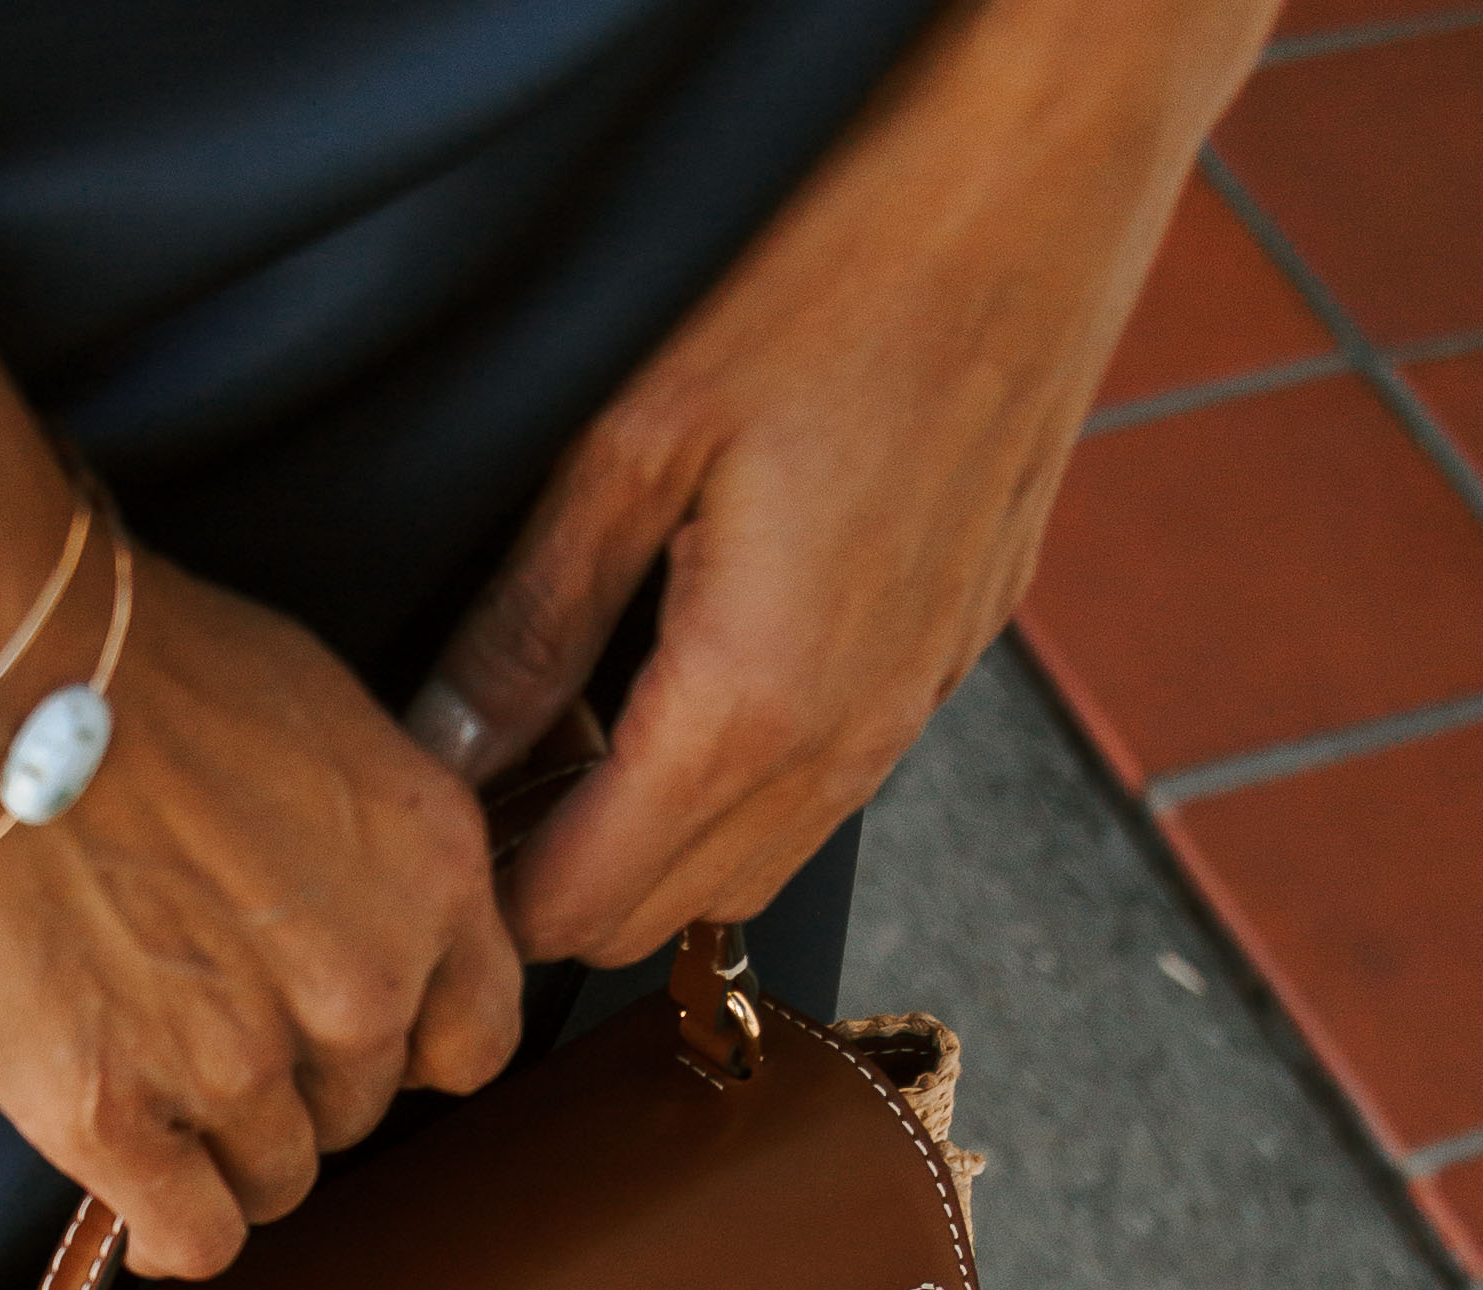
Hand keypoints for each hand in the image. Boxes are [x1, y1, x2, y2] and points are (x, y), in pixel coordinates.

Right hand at [0, 545, 524, 1281]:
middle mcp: (361, 981)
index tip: (338, 1022)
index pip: (476, 1035)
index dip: (404, 1041)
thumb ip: (359, 845)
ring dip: (219, 1146)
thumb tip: (344, 914)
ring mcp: (240, 1063)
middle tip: (200, 1016)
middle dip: (294, 1081)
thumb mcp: (309, 720)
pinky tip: (130, 1176)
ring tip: (145, 1070)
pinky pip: (193, 1237)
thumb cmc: (118, 656)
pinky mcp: (118, 1121)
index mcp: (427, 867)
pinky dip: (164, 1222)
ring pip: (278, 1181)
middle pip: (361, 1110)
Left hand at [419, 0, 1280, 971]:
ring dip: (651, 832)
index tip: (440, 814)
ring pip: (744, 871)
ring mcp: (910, 711)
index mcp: (751, 714)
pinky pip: (821, 786)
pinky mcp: (948, 661)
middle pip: (657, 920)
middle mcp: (846, 747)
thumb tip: (436, 753)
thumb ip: (528, 628)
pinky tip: (694, 662)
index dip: (487, 891)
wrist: (1046, 177)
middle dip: (559, 873)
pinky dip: (738, 778)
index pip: (576, 914)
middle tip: (501, 754)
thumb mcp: (635, 443)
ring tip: (590, 708)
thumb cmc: (845, 271)